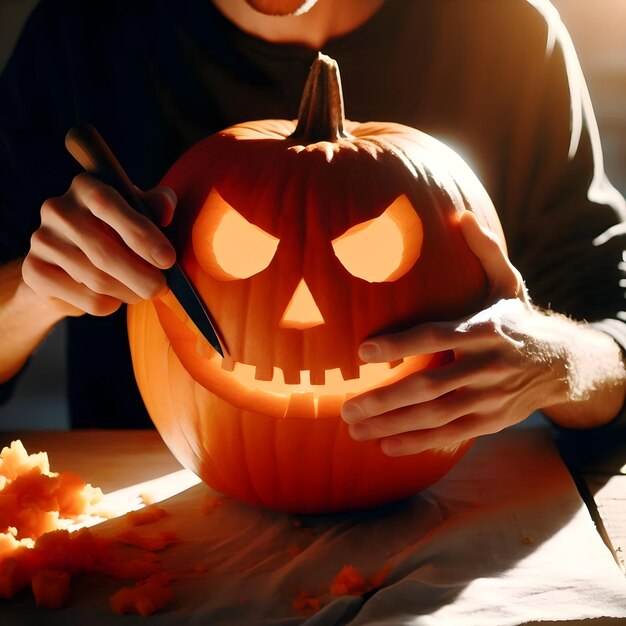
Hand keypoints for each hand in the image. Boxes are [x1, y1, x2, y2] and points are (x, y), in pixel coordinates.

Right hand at [21, 174, 176, 317]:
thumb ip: (155, 205)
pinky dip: (111, 304)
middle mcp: (58, 209)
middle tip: (161, 288)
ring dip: (130, 292)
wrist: (68, 262)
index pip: (108, 204)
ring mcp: (43, 240)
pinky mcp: (35, 271)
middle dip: (142, 276)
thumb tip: (166, 208)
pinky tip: (115, 298)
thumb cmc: (115, 232)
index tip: (168, 260)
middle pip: (104, 251)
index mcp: (85, 186)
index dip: (142, 234)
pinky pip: (87, 299)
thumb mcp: (137, 213)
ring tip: (143, 293)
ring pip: (97, 280)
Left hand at [341, 211, 567, 455]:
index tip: (363, 350)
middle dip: (385, 399)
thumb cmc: (520, 320)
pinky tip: (386, 445)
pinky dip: (418, 443)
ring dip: (392, 425)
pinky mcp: (490, 420)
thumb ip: (484, 252)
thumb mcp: (508, 283)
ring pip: (436, 416)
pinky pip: (451, 436)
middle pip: (430, 386)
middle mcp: (487, 366)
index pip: (436, 337)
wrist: (562, 363)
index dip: (400, 345)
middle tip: (346, 406)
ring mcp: (489, 398)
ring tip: (355, 428)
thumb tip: (460, 216)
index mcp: (485, 330)